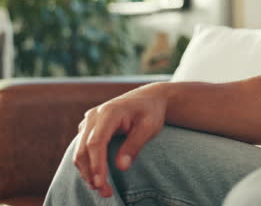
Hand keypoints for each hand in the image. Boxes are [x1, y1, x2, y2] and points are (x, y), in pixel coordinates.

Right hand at [73, 83, 168, 197]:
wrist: (150, 97)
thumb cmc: (151, 112)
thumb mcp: (149, 127)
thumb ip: (134, 145)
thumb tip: (121, 167)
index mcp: (109, 112)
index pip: (96, 142)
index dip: (97, 164)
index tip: (101, 183)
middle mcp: (94, 115)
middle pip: (84, 149)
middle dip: (91, 173)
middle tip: (105, 193)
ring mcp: (89, 120)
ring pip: (80, 150)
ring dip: (87, 171)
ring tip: (102, 189)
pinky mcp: (88, 127)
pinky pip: (82, 147)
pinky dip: (87, 163)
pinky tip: (97, 176)